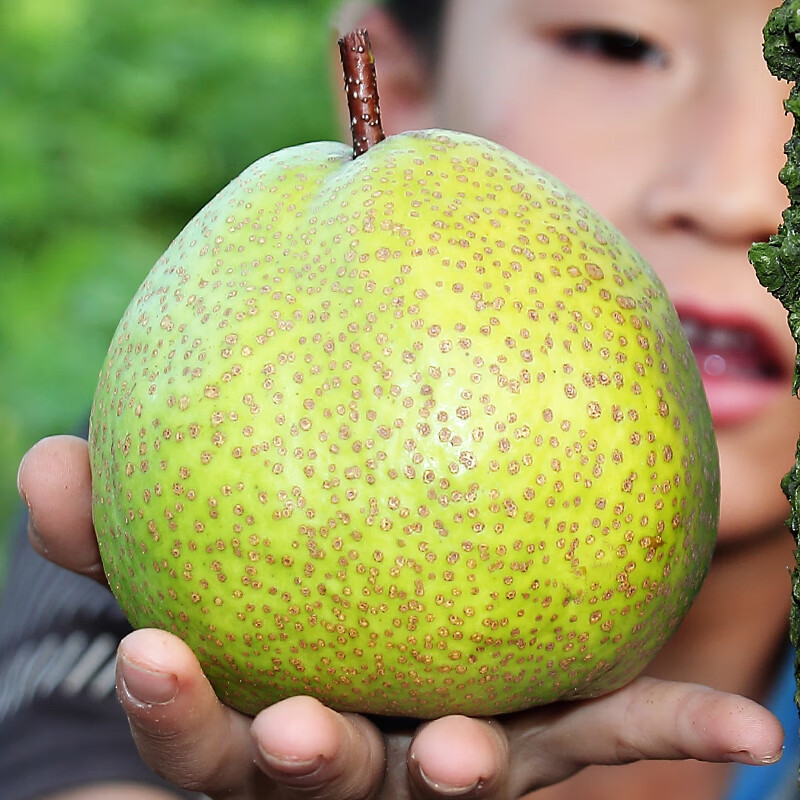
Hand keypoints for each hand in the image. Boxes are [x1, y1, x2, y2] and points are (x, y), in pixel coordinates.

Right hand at [17, 434, 784, 799]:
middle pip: (319, 783)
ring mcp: (455, 756)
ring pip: (460, 781)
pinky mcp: (543, 736)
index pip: (198, 734)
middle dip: (291, 769)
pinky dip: (670, 724)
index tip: (153, 651)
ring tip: (468, 750)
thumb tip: (40, 464)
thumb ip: (122, 523)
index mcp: (262, 719)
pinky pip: (607, 728)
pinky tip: (753, 729)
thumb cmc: (263, 602)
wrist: (384, 624)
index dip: (171, 710)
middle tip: (288, 730)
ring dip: (470, 770)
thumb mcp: (189, 561)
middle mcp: (360, 755)